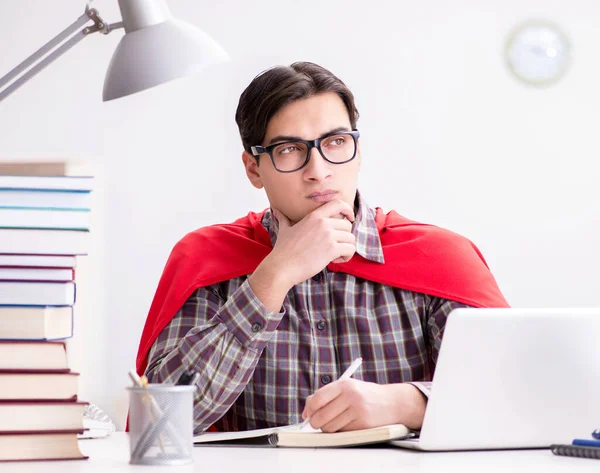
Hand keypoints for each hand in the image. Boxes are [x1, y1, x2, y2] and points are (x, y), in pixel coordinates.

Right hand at [269, 199, 356, 287]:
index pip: (338, 204)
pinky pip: (350, 249)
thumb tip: (276, 211)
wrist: (282, 266)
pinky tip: (334, 260)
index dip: (348, 210)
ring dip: (346, 248)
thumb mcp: (285, 230)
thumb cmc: (283, 250)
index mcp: (314, 216)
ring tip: (334, 255)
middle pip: (347, 225)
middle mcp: (323, 223)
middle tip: (335, 246)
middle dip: (344, 236)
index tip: (349, 218)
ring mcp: (328, 236)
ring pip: (351, 238)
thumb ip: (284, 219)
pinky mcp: (332, 249)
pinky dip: (346, 256)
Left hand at [302, 380, 426, 431]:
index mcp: (344, 384)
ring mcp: (358, 410)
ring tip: (336, 421)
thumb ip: (326, 395)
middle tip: (317, 423)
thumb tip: (306, 411)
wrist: (392, 402)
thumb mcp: (347, 388)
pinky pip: (342, 432)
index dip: (309, 409)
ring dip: (328, 428)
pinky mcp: (363, 424)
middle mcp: (351, 396)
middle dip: (315, 422)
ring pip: (330, 427)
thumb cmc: (365, 395)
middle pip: (321, 416)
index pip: (318, 398)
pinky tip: (347, 424)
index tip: (307, 414)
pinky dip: (341, 431)